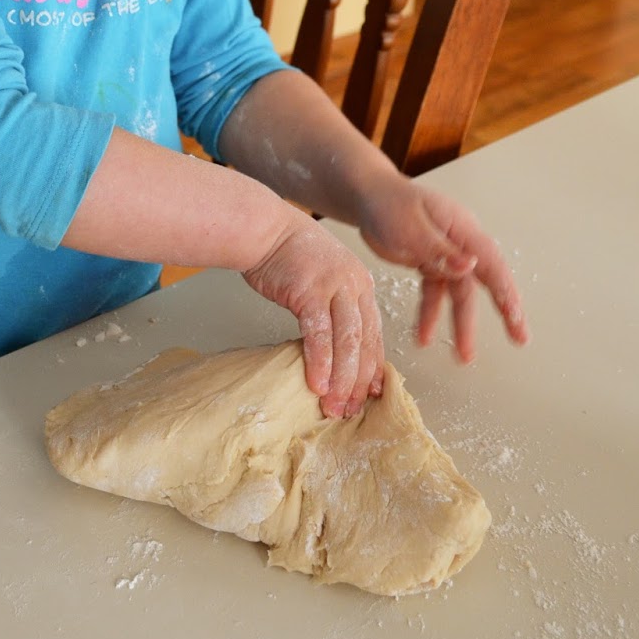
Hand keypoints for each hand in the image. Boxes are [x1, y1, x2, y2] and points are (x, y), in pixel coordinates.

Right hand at [242, 210, 383, 419]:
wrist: (264, 229)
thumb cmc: (288, 254)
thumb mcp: (323, 279)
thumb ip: (334, 308)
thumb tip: (333, 350)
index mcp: (361, 285)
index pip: (374, 335)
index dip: (372, 369)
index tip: (369, 395)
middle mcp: (354, 286)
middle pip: (365, 343)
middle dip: (359, 382)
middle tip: (351, 410)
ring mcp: (334, 288)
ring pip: (348, 342)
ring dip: (342, 379)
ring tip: (335, 405)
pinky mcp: (310, 291)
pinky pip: (319, 333)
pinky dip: (320, 361)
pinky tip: (318, 383)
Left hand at [357, 176, 527, 362]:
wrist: (367, 196)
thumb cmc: (388, 203)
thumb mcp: (409, 226)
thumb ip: (437, 249)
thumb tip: (469, 266)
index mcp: (461, 228)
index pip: (491, 263)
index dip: (506, 291)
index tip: (517, 318)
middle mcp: (459, 243)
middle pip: (485, 280)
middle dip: (504, 311)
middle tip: (520, 339)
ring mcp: (446, 255)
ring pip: (459, 294)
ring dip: (461, 324)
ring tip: (463, 357)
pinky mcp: (430, 264)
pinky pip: (435, 294)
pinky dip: (430, 315)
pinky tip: (423, 337)